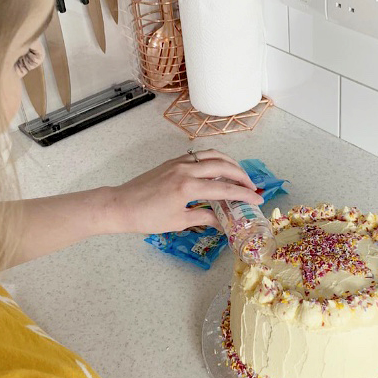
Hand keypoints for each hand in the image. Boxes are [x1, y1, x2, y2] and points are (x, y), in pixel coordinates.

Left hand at [103, 149, 262, 233]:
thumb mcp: (178, 222)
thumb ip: (203, 218)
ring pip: (212, 155)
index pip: (224, 189)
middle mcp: (186, 170)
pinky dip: (213, 159)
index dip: (244, 195)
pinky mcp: (173, 161)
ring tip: (239, 175)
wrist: (120, 205)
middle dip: (241, 176)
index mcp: (188, 188)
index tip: (257, 200)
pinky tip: (218, 169)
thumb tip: (223, 223)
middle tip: (252, 188)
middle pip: (223, 166)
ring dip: (230, 163)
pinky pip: (199, 156)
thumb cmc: (147, 218)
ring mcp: (179, 163)